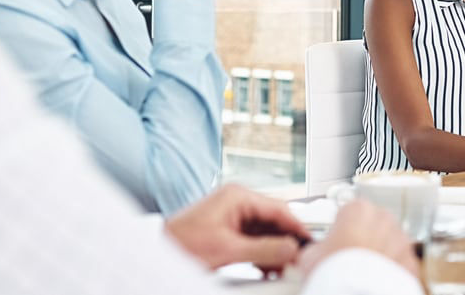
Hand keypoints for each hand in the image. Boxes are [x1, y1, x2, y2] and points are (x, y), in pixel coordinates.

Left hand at [164, 184, 310, 272]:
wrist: (155, 253)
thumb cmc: (180, 244)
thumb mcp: (228, 250)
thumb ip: (264, 249)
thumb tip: (290, 249)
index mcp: (238, 196)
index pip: (279, 208)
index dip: (297, 227)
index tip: (309, 243)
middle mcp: (237, 202)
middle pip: (274, 221)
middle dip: (285, 242)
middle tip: (298, 259)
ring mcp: (232, 216)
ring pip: (265, 232)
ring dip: (275, 251)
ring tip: (284, 268)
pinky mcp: (228, 231)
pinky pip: (254, 240)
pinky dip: (262, 254)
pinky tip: (268, 268)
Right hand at [297, 200, 418, 278]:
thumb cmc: (334, 273)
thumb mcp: (310, 256)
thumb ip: (316, 247)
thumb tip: (314, 253)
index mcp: (358, 210)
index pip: (349, 212)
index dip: (341, 229)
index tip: (337, 242)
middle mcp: (384, 219)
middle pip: (373, 225)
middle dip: (364, 239)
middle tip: (350, 260)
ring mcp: (401, 240)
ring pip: (390, 244)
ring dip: (380, 254)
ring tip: (363, 273)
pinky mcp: (411, 262)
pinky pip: (400, 264)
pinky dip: (392, 272)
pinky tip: (377, 281)